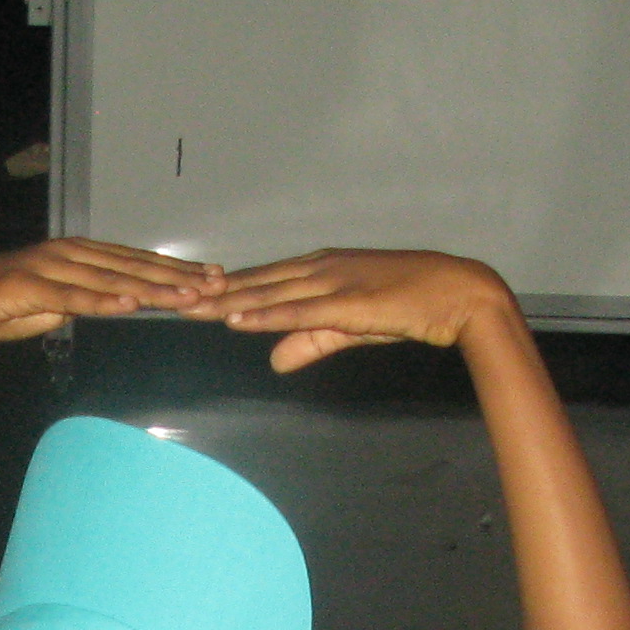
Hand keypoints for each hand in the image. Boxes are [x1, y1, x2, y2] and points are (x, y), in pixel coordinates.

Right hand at [0, 240, 218, 353]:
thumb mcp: (51, 306)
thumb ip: (84, 300)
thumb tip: (114, 301)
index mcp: (77, 256)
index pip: (136, 264)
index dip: (176, 273)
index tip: (213, 282)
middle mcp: (67, 253)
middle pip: (132, 267)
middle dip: (178, 278)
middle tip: (217, 288)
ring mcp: (46, 266)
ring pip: (109, 278)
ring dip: (151, 287)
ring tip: (187, 297)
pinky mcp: (25, 286)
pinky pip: (70, 295)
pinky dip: (102, 299)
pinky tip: (130, 304)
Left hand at [209, 250, 513, 371]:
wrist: (458, 295)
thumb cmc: (411, 307)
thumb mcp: (352, 328)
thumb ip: (311, 342)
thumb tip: (274, 360)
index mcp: (321, 269)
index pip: (263, 281)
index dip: (225, 290)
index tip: (190, 296)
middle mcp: (320, 268)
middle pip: (255, 283)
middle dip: (212, 293)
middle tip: (170, 299)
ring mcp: (333, 281)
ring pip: (268, 294)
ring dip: (227, 302)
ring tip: (190, 309)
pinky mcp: (348, 302)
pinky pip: (298, 310)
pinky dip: (265, 314)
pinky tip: (238, 319)